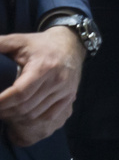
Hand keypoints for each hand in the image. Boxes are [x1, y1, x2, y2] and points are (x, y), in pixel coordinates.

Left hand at [0, 27, 85, 146]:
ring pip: (36, 114)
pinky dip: (32, 119)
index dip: (2, 102)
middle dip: (6, 111)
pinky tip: (21, 115)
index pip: (20, 92)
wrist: (71, 45)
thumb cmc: (40, 44)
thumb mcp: (19, 40)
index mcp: (44, 67)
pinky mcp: (69, 97)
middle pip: (27, 106)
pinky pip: (48, 116)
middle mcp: (57, 81)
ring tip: (5, 112)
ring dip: (17, 117)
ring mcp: (65, 91)